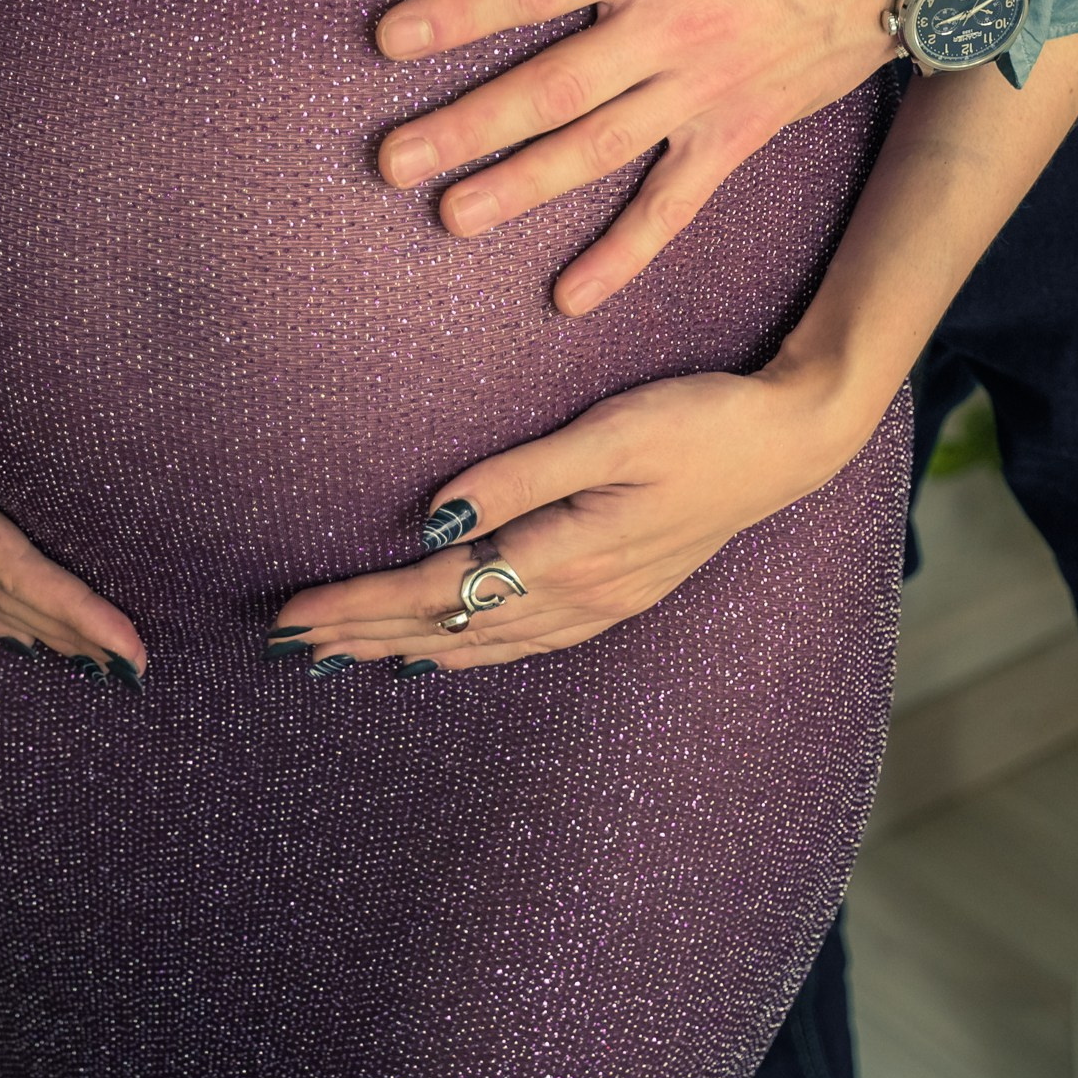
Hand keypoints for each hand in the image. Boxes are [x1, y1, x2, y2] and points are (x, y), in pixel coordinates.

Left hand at [270, 360, 874, 671]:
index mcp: (568, 553)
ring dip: (406, 647)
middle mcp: (578, 593)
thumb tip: (437, 515)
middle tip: (287, 645)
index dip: (361, 603)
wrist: (790, 442)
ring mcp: (601, 602)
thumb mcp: (610, 431)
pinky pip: (523, 639)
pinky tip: (444, 651)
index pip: (438, 588)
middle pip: (448, 625)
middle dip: (363, 634)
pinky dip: (469, 649)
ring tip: (343, 656)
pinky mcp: (618, 593)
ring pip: (482, 641)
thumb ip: (522, 474)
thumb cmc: (701, 421)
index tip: (294, 615)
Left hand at [375, 0, 914, 312]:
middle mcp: (673, 28)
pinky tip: (569, 294)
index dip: (459, 13)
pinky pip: (676, 204)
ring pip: (599, 151)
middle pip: (553, 87)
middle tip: (391, 159)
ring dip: (523, 187)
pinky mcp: (741, 132)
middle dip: (467, 125)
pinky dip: (625, 253)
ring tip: (449, 218)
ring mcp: (707, 90)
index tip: (388, 40)